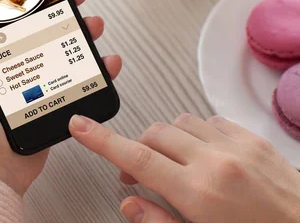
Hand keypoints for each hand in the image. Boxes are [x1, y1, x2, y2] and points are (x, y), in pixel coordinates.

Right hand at [69, 113, 299, 222]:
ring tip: (174, 165)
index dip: (102, 141)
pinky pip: (210, 121)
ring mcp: (236, 146)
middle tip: (138, 174)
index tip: (81, 127)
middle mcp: (215, 162)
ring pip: (179, 123)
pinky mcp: (253, 139)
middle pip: (154, 135)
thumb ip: (159, 222)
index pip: (136, 158)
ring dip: (167, 140)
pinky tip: (203, 154)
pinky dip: (197, 133)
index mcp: (198, 193)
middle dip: (138, 149)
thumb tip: (129, 204)